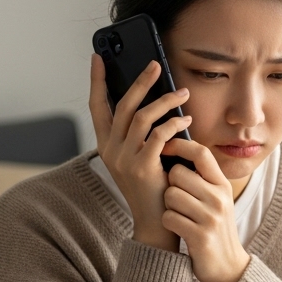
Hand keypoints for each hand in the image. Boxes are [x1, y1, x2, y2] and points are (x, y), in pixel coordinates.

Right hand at [88, 55, 192, 250]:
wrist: (155, 222)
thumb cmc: (153, 188)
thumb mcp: (139, 158)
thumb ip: (139, 136)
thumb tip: (151, 105)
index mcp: (106, 145)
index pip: (96, 107)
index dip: (96, 81)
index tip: (98, 58)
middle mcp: (110, 150)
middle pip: (122, 106)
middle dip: (139, 82)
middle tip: (155, 65)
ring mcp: (123, 159)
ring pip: (142, 117)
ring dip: (165, 101)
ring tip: (183, 94)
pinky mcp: (141, 167)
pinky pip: (159, 135)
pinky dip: (174, 123)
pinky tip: (186, 119)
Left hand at [160, 141, 250, 281]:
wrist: (228, 267)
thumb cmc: (214, 228)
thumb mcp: (216, 200)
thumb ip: (202, 178)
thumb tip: (174, 148)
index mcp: (223, 185)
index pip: (201, 152)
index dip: (178, 146)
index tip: (164, 148)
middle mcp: (220, 198)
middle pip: (178, 173)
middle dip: (169, 185)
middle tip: (177, 200)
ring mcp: (211, 217)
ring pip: (170, 195)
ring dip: (169, 206)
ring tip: (180, 216)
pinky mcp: (200, 236)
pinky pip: (169, 217)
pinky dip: (169, 223)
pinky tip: (179, 229)